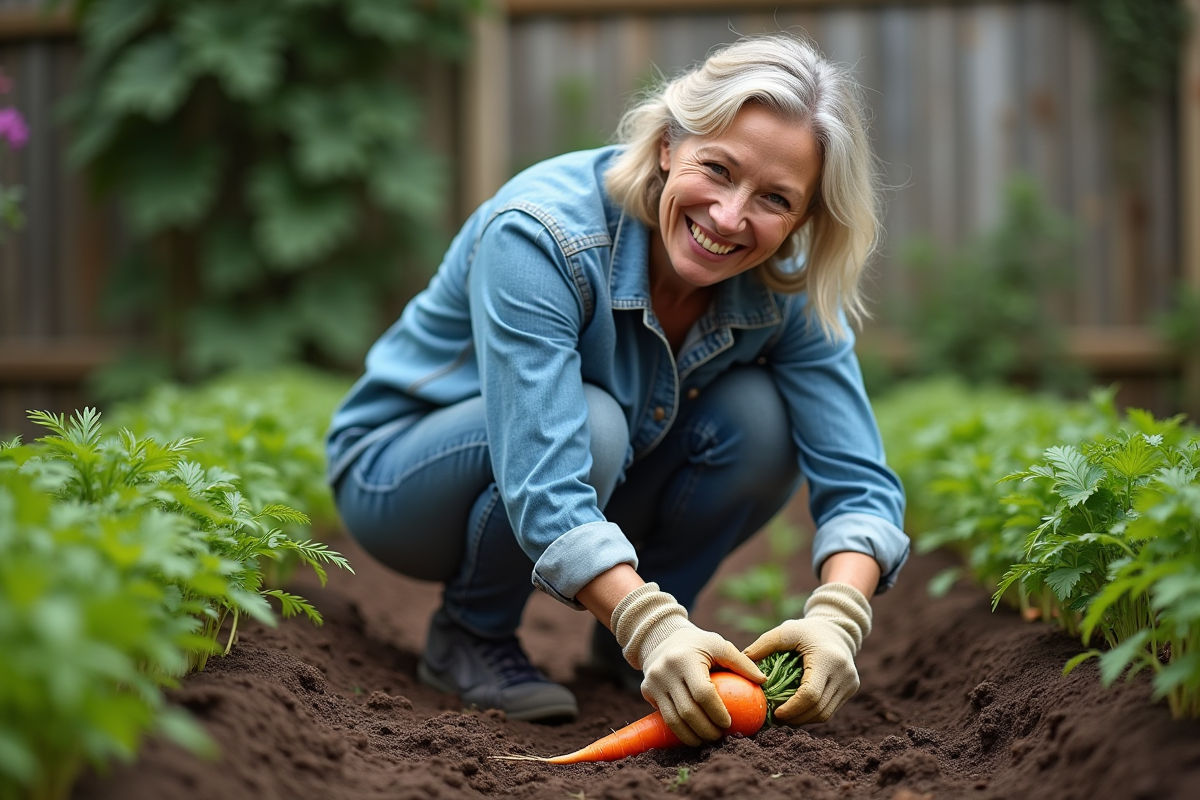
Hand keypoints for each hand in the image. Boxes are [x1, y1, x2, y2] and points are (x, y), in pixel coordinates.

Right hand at [611, 583, 765, 745]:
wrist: (661, 637)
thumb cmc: (697, 644)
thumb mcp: (718, 644)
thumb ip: (741, 662)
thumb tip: (763, 681)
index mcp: (685, 658)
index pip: (703, 693)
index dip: (717, 712)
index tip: (729, 723)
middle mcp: (665, 671)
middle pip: (688, 711)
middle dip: (706, 730)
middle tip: (720, 736)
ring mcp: (652, 682)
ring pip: (673, 720)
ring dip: (692, 736)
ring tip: (707, 740)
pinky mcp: (645, 690)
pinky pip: (664, 716)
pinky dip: (679, 730)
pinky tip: (693, 735)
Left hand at [742, 582, 872, 723]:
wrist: (837, 629)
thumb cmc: (806, 630)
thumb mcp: (785, 631)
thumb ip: (763, 645)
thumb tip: (742, 663)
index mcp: (827, 659)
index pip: (810, 695)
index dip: (792, 709)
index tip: (775, 713)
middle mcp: (844, 673)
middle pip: (818, 709)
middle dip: (795, 718)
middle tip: (775, 718)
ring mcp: (850, 682)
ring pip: (825, 714)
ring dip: (803, 719)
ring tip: (783, 717)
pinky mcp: (851, 688)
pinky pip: (830, 710)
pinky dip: (812, 714)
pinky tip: (797, 711)